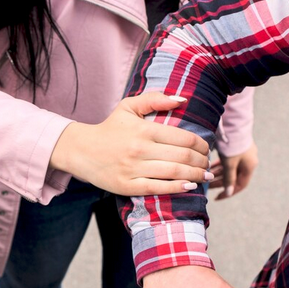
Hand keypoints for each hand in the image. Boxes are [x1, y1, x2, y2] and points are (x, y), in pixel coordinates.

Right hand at [49, 92, 211, 195]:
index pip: (184, 138)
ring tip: (205, 176)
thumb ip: (155, 99)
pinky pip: (158, 188)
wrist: (80, 150)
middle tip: (208, 164)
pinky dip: (177, 187)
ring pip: (174, 173)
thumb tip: (182, 100)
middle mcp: (140, 149)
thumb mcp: (128, 107)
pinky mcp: (127, 186)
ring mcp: (133, 169)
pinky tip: (190, 186)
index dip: (201, 145)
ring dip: (196, 175)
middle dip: (202, 162)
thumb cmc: (109, 128)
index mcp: (144, 130)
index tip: (206, 148)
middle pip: (183, 157)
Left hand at [209, 142, 258, 199]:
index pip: (240, 185)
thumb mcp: (229, 163)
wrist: (234, 124)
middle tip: (208, 186)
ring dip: (219, 173)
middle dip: (221, 182)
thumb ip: (229, 178)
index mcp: (250, 166)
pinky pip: (228, 160)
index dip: (229, 192)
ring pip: (230, 168)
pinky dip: (220, 164)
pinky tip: (210, 166)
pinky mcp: (236, 148)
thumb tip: (229, 192)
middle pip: (234, 176)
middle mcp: (248, 161)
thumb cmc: (232, 145)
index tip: (217, 197)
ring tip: (207, 176)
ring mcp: (242, 154)